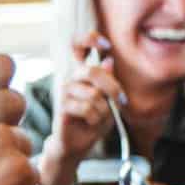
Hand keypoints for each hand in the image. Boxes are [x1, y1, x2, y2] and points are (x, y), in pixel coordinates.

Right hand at [44, 32, 124, 183]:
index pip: (78, 45)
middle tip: (122, 101)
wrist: (78, 144)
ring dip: (104, 110)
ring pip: (93, 94)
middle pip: (92, 71)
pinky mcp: (62, 107)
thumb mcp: (109, 101)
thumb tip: (109, 60)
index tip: (107, 45)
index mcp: (83, 73)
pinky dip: (96, 118)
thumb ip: (109, 82)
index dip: (90, 39)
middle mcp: (71, 78)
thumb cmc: (93, 121)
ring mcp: (64, 92)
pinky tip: (90, 123)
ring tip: (99, 118)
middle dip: (112, 87)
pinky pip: (87, 109)